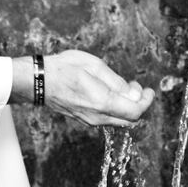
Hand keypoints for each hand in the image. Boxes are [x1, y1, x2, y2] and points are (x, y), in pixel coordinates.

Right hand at [18, 50, 154, 127]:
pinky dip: (116, 109)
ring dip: (127, 107)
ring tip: (124, 87)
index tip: (149, 90)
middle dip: (138, 105)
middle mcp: (97, 117)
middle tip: (137, 88)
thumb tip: (134, 94)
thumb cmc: (64, 68)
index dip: (146, 102)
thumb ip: (117, 82)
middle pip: (129, 120)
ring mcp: (89, 121)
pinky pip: (107, 119)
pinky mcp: (84, 120)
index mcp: (101, 102)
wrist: (38, 81)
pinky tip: (110, 93)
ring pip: (118, 121)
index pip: (134, 112)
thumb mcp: (94, 66)